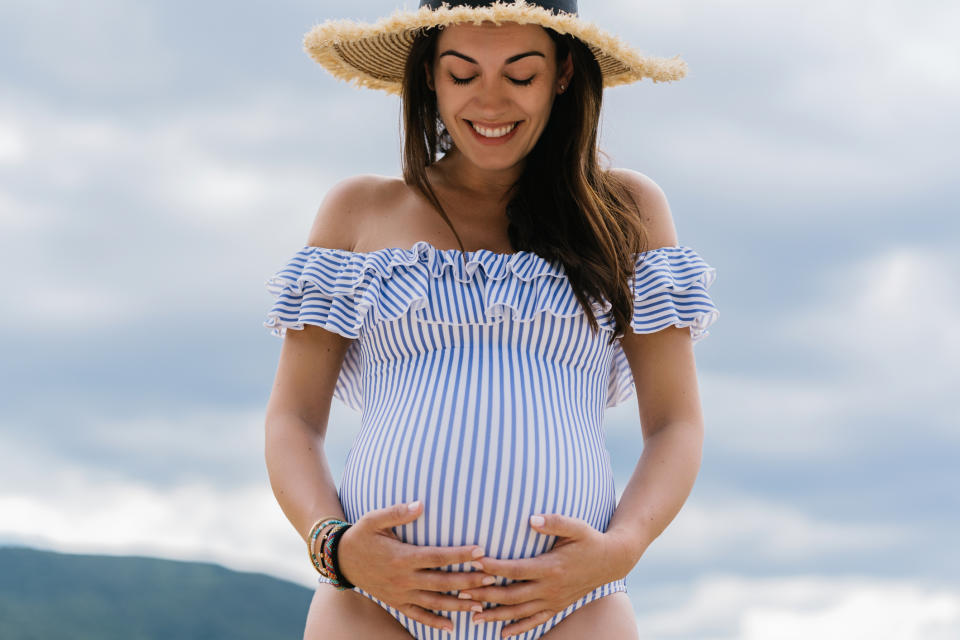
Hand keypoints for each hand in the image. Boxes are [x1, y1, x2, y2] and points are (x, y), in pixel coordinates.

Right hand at [335, 500, 497, 632]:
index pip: (438, 557)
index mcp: (402, 557)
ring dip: (458, 604)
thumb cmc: (361, 535)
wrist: (340, 559)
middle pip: (442, 582)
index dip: (461, 555)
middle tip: (492, 578)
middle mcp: (404, 578)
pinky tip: (451, 626)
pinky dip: (434, 622)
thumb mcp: (373, 519)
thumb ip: (397, 512)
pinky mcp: (396, 602)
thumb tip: (420, 504)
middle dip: (468, 581)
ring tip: (481, 604)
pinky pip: (417, 615)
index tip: (481, 551)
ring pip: (434, 602)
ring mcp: (400, 593)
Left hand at [456, 514, 631, 637]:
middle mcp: (550, 587)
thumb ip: (554, 522)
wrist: (611, 561)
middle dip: (485, 595)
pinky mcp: (557, 606)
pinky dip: (518, 628)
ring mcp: (553, 600)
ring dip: (495, 615)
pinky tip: (502, 633)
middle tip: (461, 592)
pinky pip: (535, 621)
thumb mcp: (576, 527)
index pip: (515, 570)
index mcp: (550, 567)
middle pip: (511, 595)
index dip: (493, 568)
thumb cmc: (590, 539)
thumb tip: (532, 519)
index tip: (474, 562)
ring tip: (472, 616)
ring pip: (519, 612)